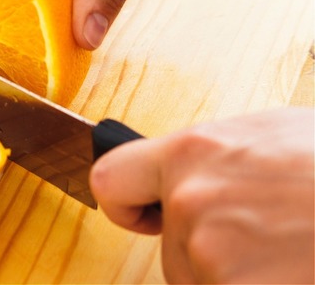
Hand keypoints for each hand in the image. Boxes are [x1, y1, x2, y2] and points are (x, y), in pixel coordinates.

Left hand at [89, 107, 314, 282]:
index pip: (112, 180)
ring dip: (242, 278)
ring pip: (205, 283)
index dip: (128, 206)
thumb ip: (217, 159)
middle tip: (270, 242)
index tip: (145, 217)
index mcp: (193, 153)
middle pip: (172, 252)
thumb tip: (190, 178)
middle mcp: (191, 200)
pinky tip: (293, 271)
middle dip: (212, 258)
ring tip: (293, 252)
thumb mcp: (274, 136)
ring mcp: (212, 254)